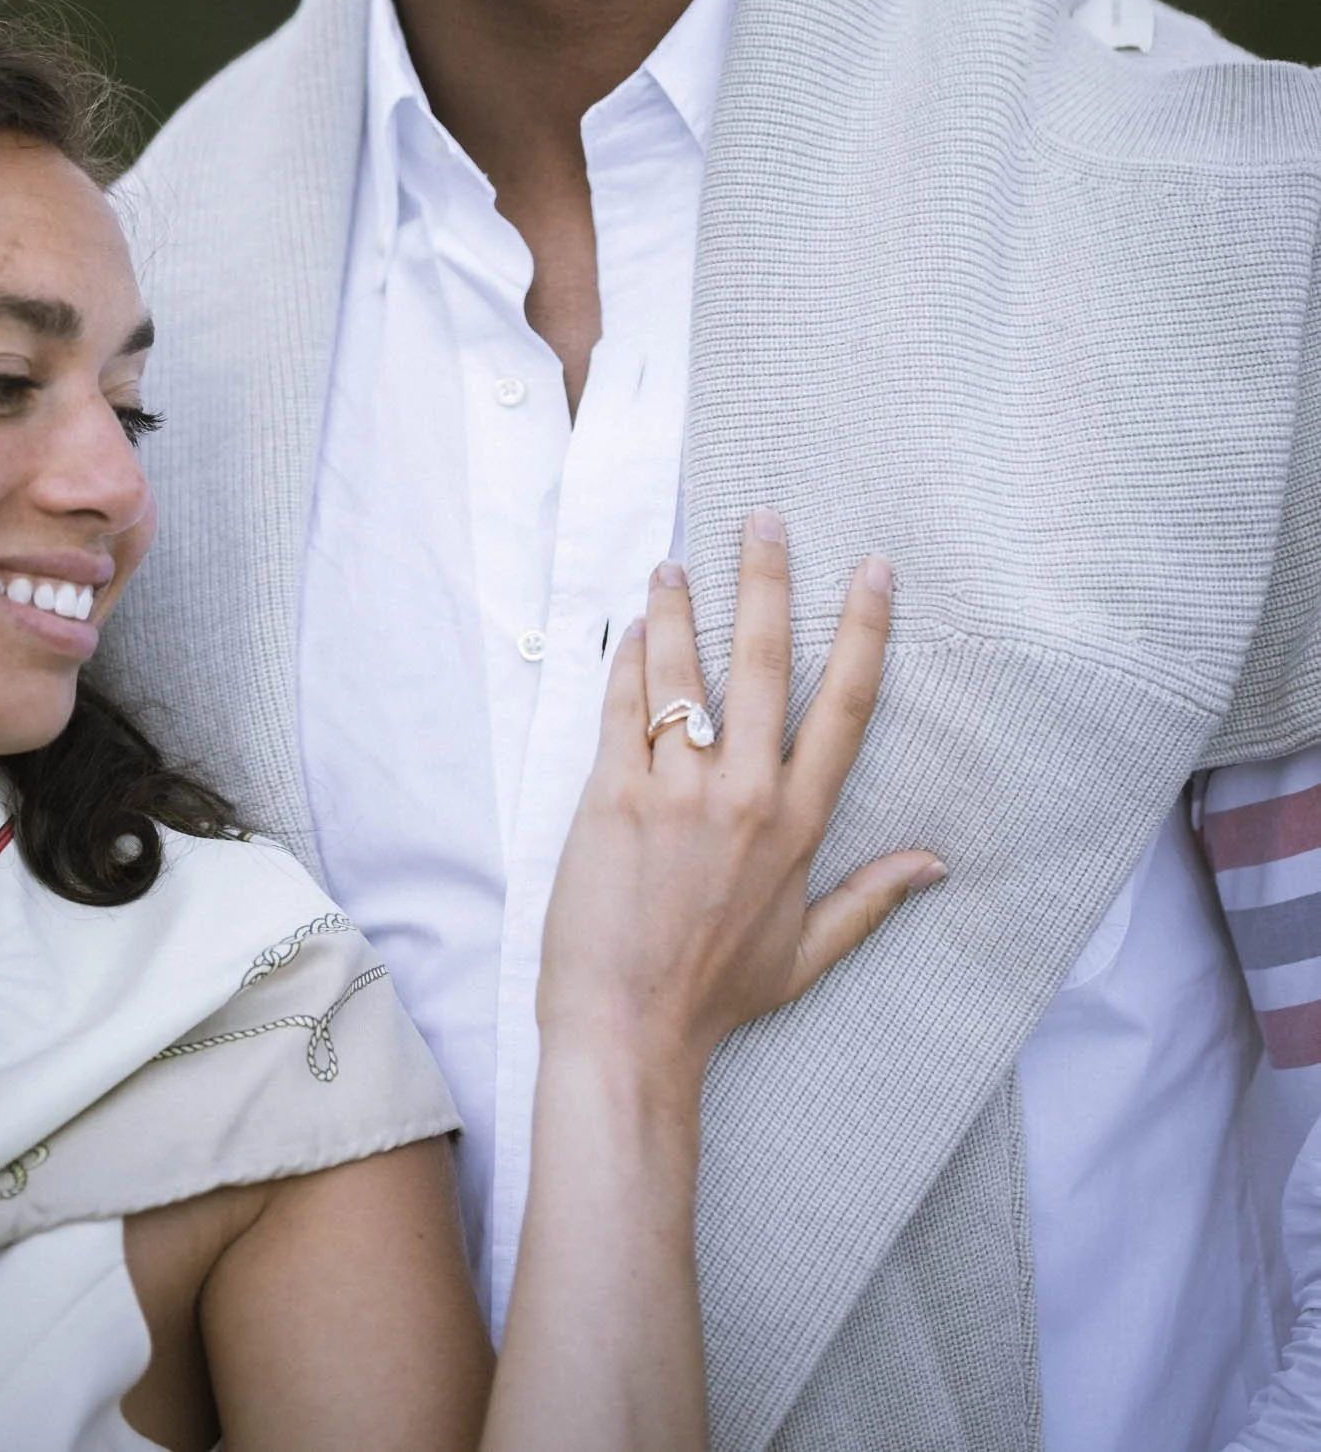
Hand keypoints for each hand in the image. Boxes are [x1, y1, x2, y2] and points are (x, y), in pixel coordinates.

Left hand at [536, 512, 943, 1089]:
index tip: (872, 570)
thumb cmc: (715, 995)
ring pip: (683, 671)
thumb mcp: (808, 954)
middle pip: (762, 663)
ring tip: (675, 564)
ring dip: (679, 606)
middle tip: (763, 519)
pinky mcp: (612, 794)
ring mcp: (676, 790)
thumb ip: (871, 898)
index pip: (844, 708)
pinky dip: (627, 660)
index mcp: (798, 826)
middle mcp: (745, 796)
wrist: (627, 1030)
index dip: (862, 631)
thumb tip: (936, 863)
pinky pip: (624, 706)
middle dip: (765, 581)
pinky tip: (630, 627)